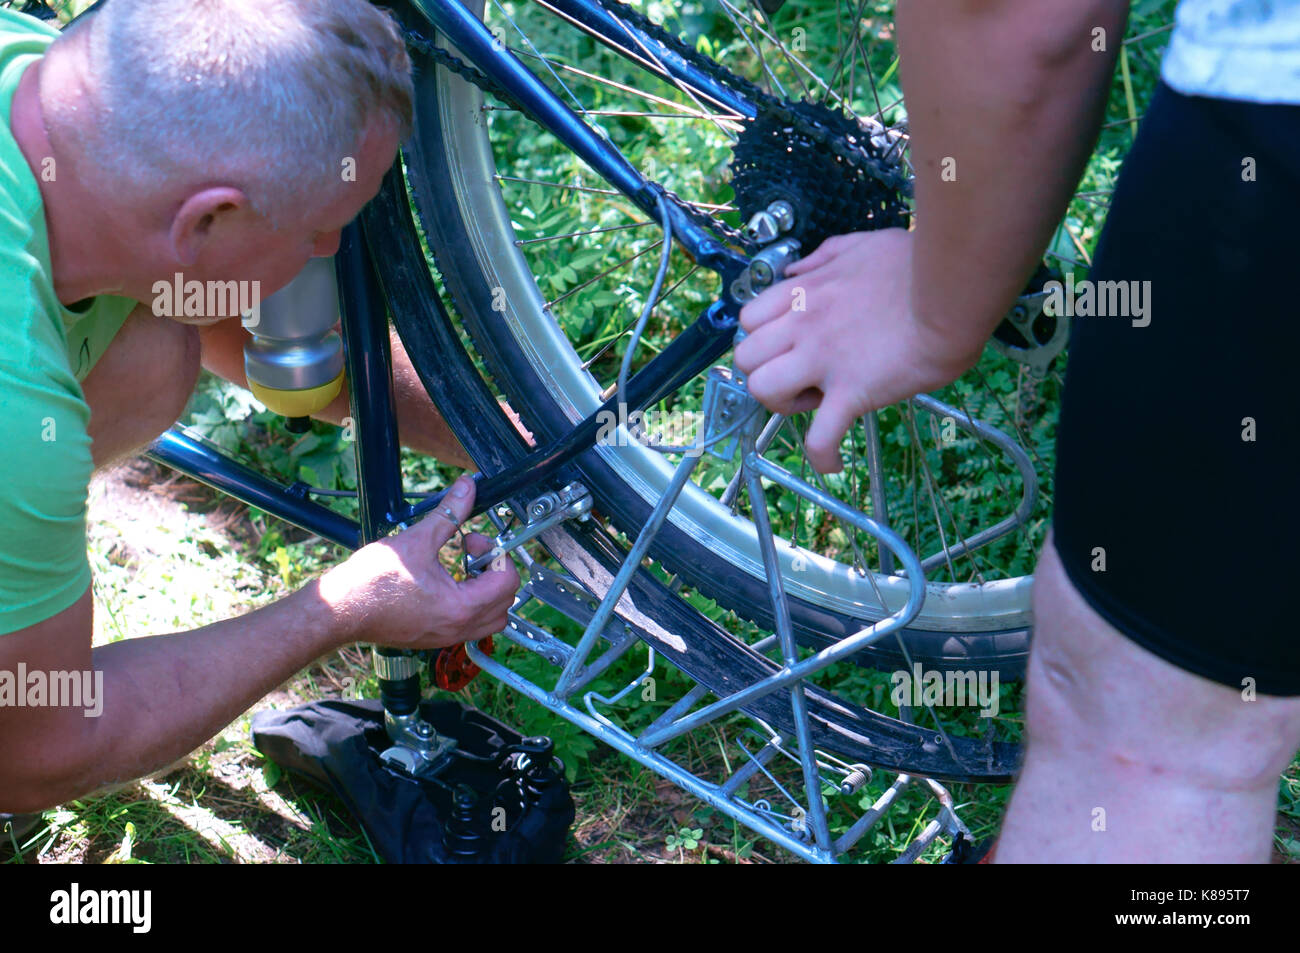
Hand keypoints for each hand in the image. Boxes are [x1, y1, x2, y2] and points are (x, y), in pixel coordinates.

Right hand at [318, 475, 519, 648]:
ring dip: (486, 592)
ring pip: (489, 620)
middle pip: (504, 604)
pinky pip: (468, 626)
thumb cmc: (372, 581)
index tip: (472, 539)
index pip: (507, 581)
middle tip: (470, 551)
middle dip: (495, 572)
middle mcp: (458, 628)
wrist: (339, 609)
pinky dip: (469, 605)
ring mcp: (446, 637)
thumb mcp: (417, 540)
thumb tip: (467, 488)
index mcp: (461, 607)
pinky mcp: (433, 638)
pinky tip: (445, 583)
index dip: (496, 553)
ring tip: (462, 569)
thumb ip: (449, 514)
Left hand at [734, 229, 977, 472]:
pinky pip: (820, 438)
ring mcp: (824, 361)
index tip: (789, 345)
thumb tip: (797, 270)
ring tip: (813, 405)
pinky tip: (833, 462)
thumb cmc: (917, 267)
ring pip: (763, 391)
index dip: (763, 337)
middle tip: (800, 374)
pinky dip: (822, 456)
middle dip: (765, 370)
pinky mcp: (851, 392)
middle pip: (745, 357)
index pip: (749, 318)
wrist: (952, 296)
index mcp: (805, 292)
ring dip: (782, 404)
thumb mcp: (862, 244)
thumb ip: (825, 255)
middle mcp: (803, 326)